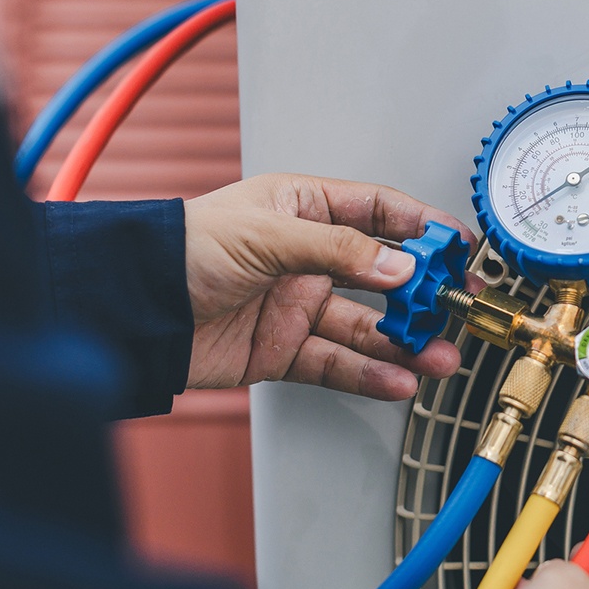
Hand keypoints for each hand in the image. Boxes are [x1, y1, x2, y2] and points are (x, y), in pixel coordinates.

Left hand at [182, 173, 476, 399]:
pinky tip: (397, 379)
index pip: (379, 213)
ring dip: (406, 344)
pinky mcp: (284, 351)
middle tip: (457, 308)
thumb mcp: (268, 233)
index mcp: (304, 209)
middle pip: (382, 277)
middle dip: (424, 296)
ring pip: (367, 328)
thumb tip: (399, 267)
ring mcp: (297, 306)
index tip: (458, 246)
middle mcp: (307, 258)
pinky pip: (338, 364)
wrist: (130, 306)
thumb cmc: (181, 248)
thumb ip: (340, 250)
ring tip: (440, 356)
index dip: (422, 228)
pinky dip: (370, 374)